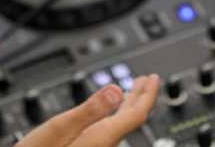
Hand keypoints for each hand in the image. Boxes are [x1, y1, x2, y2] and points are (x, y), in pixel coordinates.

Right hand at [16, 75, 160, 146]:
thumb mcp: (60, 128)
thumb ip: (90, 110)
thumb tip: (117, 90)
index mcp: (102, 138)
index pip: (136, 114)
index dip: (148, 94)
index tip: (154, 77)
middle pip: (130, 121)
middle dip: (140, 98)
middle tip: (147, 80)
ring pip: (120, 127)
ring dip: (127, 106)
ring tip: (130, 92)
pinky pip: (109, 133)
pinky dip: (113, 117)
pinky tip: (106, 116)